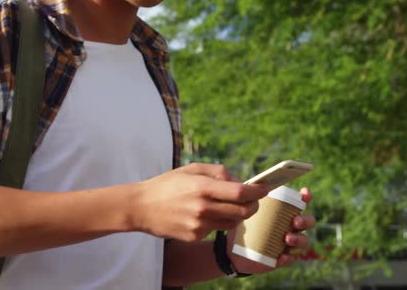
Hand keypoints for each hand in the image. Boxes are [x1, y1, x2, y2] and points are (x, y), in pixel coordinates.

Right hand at [129, 163, 269, 241]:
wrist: (141, 207)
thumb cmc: (167, 184)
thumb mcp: (191, 169)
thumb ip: (218, 172)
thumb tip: (240, 180)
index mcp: (202, 187)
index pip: (240, 192)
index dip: (257, 192)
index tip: (266, 189)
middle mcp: (202, 208)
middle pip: (242, 211)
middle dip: (253, 205)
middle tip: (254, 200)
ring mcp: (198, 225)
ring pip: (232, 223)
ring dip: (238, 214)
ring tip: (228, 205)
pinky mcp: (194, 237)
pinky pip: (216, 230)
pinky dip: (218, 221)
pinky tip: (205, 214)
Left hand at [227, 187, 315, 273]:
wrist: (234, 251)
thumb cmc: (243, 227)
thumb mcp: (245, 212)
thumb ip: (250, 200)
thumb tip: (254, 188)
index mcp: (284, 212)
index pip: (300, 202)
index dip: (306, 197)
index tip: (305, 193)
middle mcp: (290, 226)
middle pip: (308, 221)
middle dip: (305, 220)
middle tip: (295, 221)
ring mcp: (288, 243)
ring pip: (303, 240)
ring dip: (299, 239)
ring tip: (287, 238)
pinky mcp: (283, 258)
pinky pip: (292, 258)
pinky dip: (288, 257)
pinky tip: (281, 256)